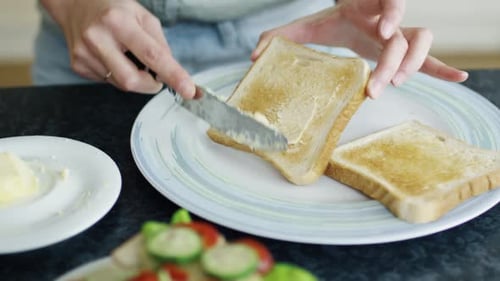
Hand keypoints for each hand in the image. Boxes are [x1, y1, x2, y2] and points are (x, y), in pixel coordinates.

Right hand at [40, 0, 195, 97]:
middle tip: (156, 76)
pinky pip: (108, 82)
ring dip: (134, 78)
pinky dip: (118, 75)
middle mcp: (98, 38)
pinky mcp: (78, 65)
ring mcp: (84, 54)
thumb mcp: (143, 16)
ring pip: (121, 84)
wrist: (75, 4)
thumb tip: (172, 72)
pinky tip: (112, 58)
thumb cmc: (114, 9)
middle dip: (150, 84)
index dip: (173, 75)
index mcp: (118, 22)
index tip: (189, 90)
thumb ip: (160, 44)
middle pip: (132, 80)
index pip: (152, 55)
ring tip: (127, 56)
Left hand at [251, 0, 467, 97]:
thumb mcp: (305, 27)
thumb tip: (253, 55)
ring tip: (396, 83)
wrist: (349, 10)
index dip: (392, 16)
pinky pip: (431, 58)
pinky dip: (443, 68)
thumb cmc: (331, 18)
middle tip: (378, 85)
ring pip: (424, 42)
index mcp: (369, 10)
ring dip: (417, 64)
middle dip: (396, 60)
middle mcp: (390, 23)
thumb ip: (278, 37)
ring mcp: (401, 37)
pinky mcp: (404, 53)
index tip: (382, 33)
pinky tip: (459, 78)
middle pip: (407, 36)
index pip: (391, 7)